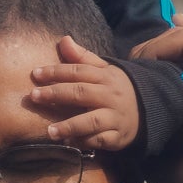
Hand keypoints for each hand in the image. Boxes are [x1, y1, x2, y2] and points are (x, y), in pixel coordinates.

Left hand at [26, 40, 142, 155]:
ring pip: (91, 121)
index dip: (56, 72)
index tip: (35, 74)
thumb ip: (82, 57)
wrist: (147, 110)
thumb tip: (64, 40)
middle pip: (81, 93)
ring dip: (70, 125)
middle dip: (57, 94)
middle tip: (34, 96)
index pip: (78, 71)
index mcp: (105, 77)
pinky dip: (85, 142)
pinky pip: (99, 140)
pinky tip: (69, 142)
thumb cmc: (116, 88)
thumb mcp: (104, 70)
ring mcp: (114, 118)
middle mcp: (110, 96)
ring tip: (50, 130)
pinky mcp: (117, 137)